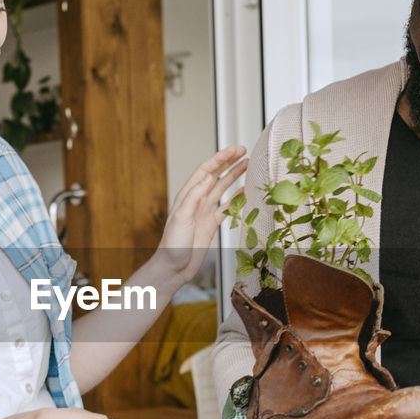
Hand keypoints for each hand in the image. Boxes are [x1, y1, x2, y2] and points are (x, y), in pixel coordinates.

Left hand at [155, 145, 248, 284]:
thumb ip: (195, 196)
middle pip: (215, 175)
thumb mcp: (182, 217)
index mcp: (187, 196)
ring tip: (247, 165)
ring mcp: (204, 212)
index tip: (235, 150)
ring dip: (234, 176)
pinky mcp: (210, 225)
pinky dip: (236, 198)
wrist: (174, 268)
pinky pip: (226, 207)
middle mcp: (196, 201)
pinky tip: (244, 191)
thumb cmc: (172, 245)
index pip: (206, 170)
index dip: (220, 158)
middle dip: (229, 162)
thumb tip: (207, 176)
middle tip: (244, 151)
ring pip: (222, 189)